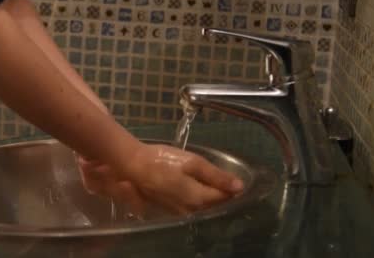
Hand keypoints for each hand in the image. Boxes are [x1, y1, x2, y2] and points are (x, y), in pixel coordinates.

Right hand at [77, 144, 243, 214]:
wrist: (133, 166)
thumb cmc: (163, 160)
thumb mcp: (192, 162)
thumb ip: (216, 175)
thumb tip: (240, 186)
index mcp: (198, 198)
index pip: (225, 197)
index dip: (233, 189)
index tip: (237, 179)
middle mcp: (191, 211)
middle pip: (215, 206)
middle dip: (223, 195)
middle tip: (227, 181)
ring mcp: (180, 213)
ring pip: (204, 209)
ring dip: (211, 199)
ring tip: (214, 185)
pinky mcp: (171, 210)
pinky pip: (192, 209)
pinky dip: (198, 201)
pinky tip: (197, 190)